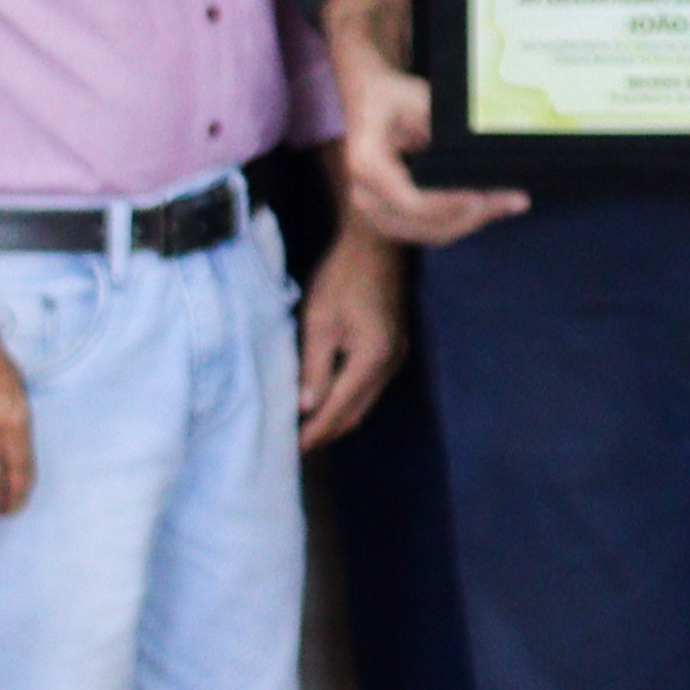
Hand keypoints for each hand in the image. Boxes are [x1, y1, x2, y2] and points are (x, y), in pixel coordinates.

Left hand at [294, 229, 404, 450]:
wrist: (375, 242)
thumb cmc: (342, 276)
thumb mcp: (319, 320)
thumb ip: (314, 367)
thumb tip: (307, 407)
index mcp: (372, 359)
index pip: (340, 407)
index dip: (316, 430)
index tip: (293, 447)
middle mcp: (390, 364)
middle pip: (357, 411)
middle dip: (327, 430)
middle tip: (297, 443)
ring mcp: (396, 355)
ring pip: (365, 401)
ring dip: (338, 415)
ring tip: (308, 426)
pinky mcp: (393, 346)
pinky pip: (369, 385)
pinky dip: (348, 397)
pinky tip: (328, 397)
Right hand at [336, 65, 524, 250]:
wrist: (368, 102)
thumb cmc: (393, 96)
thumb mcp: (418, 99)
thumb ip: (444, 129)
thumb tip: (482, 153)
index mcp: (367, 166)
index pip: (413, 202)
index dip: (452, 204)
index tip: (485, 195)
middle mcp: (365, 196)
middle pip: (427, 225)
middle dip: (474, 216)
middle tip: (514, 199)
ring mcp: (377, 213)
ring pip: (434, 233)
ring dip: (474, 221)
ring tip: (510, 202)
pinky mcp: (392, 219)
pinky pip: (431, 230)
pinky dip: (463, 221)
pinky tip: (491, 206)